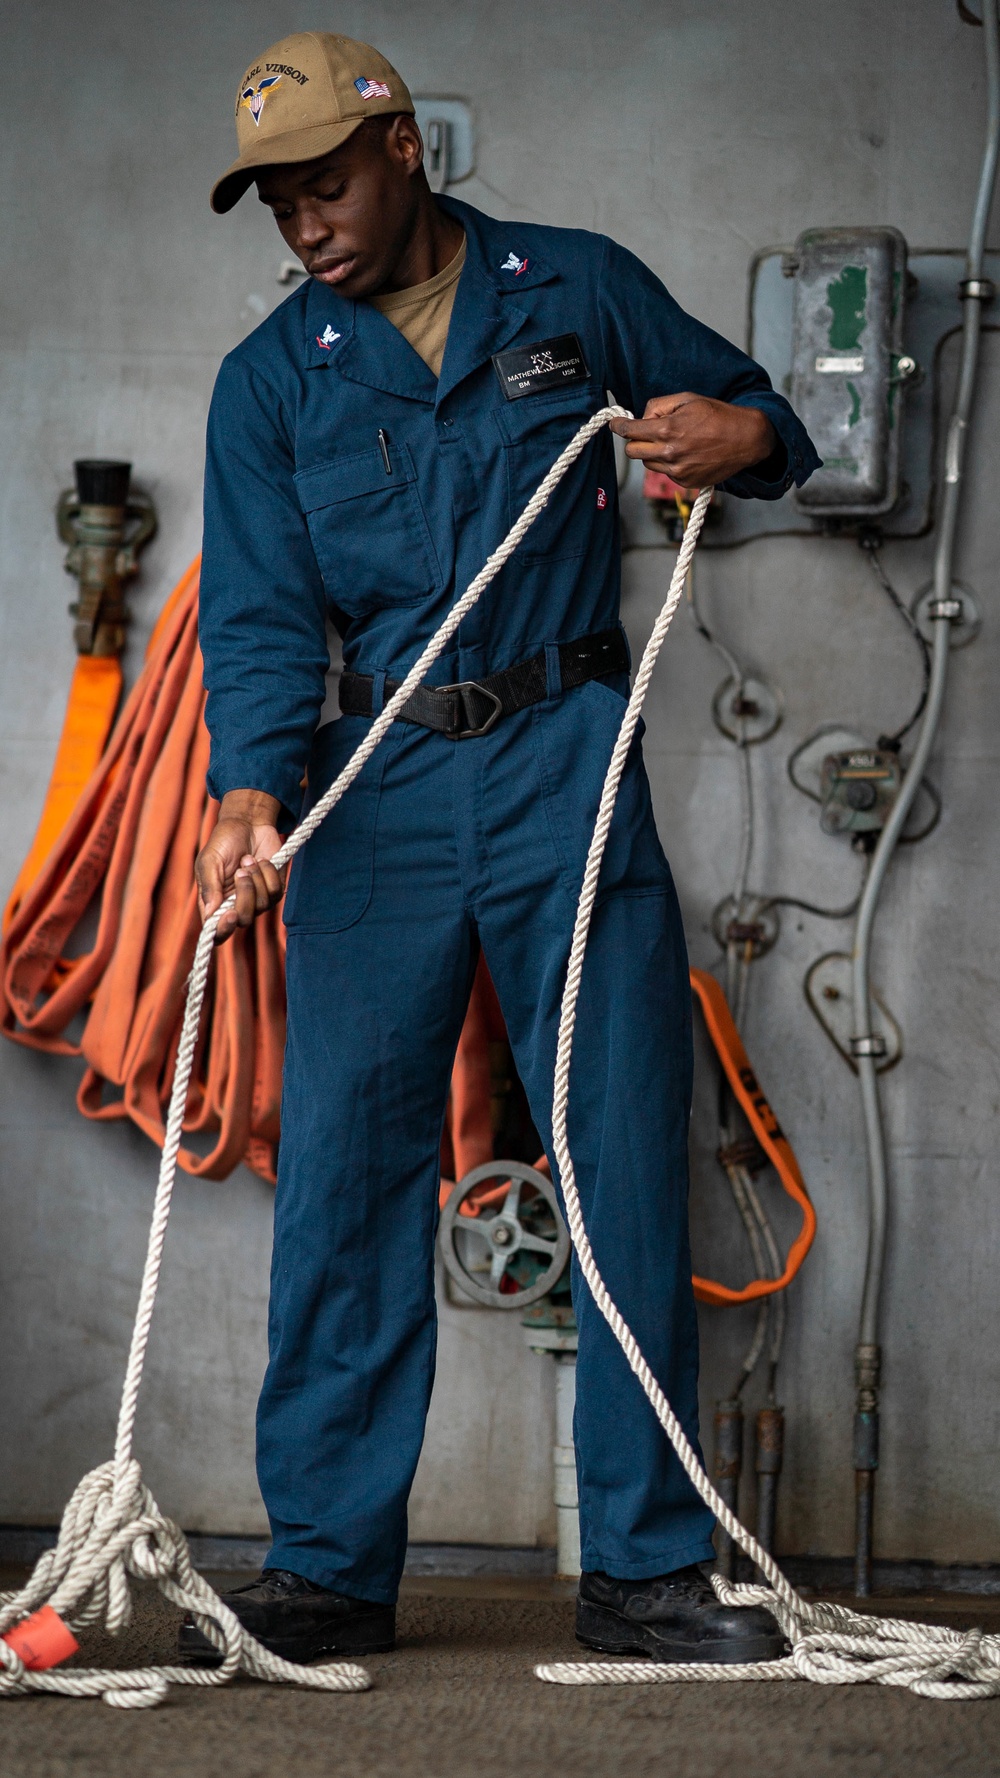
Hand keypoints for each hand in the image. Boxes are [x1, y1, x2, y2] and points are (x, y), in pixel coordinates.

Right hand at [195, 789, 285, 944]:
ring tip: (248, 861)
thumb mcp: (209, 861)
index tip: (230, 914)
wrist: (248, 823)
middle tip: (240, 872)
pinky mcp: (274, 889)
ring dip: (256, 879)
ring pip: (262, 906)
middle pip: (244, 920)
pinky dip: (268, 873)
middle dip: (244, 895)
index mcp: (215, 903)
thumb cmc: (224, 842)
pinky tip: (261, 860)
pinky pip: (276, 892)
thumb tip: (211, 914)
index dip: (223, 930)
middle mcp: (236, 905)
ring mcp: (257, 899)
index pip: (218, 931)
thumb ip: (209, 888)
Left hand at [611, 394, 776, 486]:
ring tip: (673, 441)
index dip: (618, 426)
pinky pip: (665, 473)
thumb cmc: (718, 415)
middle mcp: (670, 453)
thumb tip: (641, 416)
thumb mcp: (688, 399)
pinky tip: (686, 453)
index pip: (630, 430)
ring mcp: (677, 470)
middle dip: (634, 440)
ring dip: (652, 452)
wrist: (746, 439)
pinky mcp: (685, 481)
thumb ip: (659, 405)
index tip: (614, 423)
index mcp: (668, 429)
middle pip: (632, 451)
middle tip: (644, 432)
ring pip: (647, 463)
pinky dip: (668, 463)